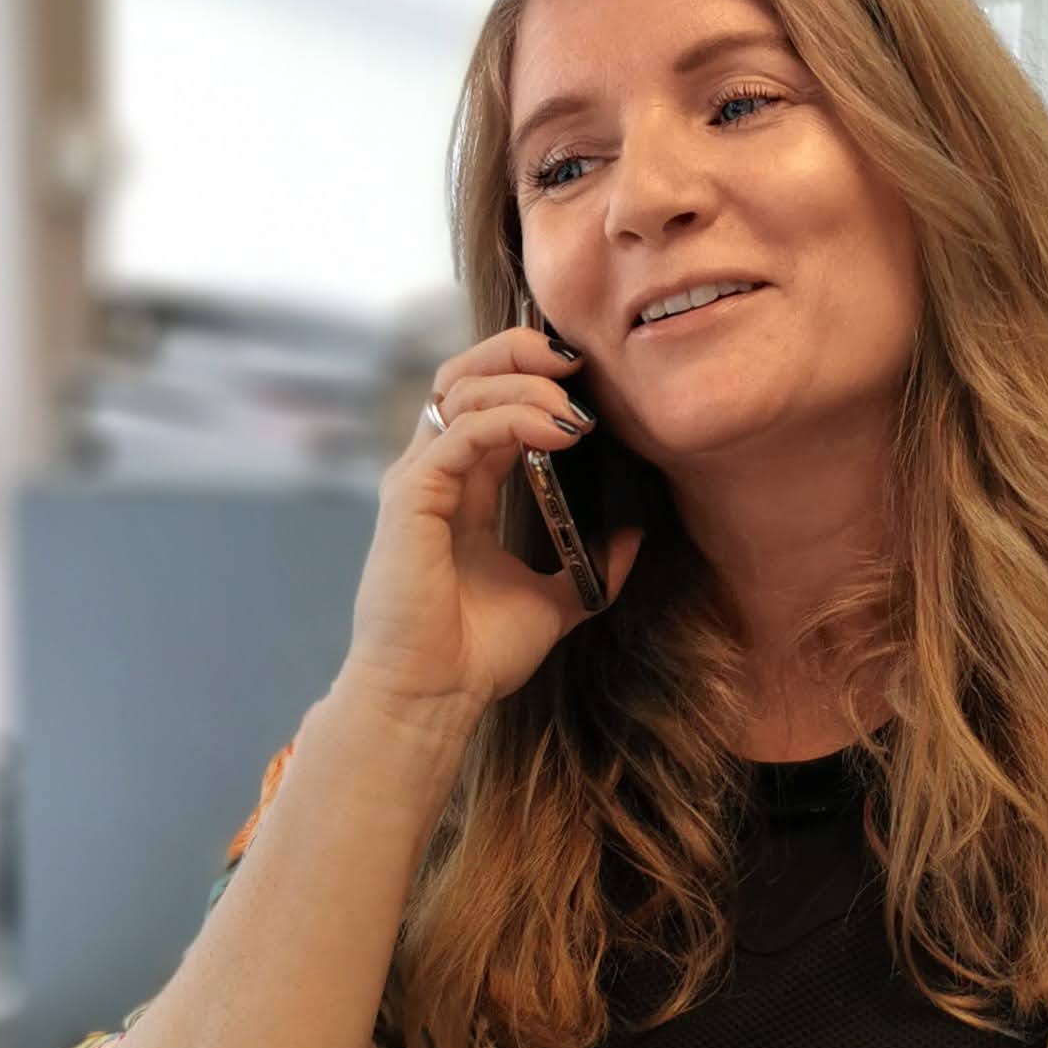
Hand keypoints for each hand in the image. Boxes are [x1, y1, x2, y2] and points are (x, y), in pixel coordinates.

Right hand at [343, 321, 643, 721]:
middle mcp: (436, 473)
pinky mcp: (411, 496)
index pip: (488, 398)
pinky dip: (511, 417)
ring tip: (575, 408)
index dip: (533, 372)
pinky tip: (556, 431)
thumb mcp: (558, 599)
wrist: (435, 698)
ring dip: (524, 383)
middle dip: (519, 350)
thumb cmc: (478, 655)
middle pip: (464, 373)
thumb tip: (636, 532)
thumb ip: (593, 564)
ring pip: (460, 389)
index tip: (588, 378)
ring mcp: (419, 481)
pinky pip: (461, 431)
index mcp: (465, 488)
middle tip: (577, 361)